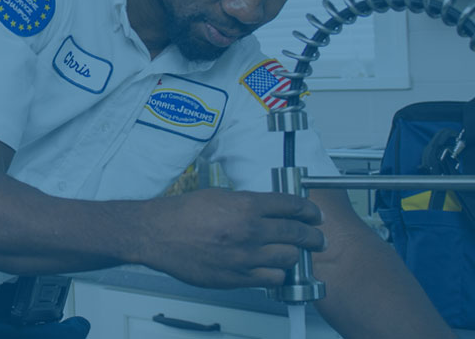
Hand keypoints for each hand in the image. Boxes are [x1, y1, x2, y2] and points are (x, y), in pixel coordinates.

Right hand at [132, 189, 325, 288]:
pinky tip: (273, 269)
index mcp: (246, 206)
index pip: (292, 206)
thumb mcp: (220, 195)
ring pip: (288, 259)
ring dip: (293, 256)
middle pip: (297, 234)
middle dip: (312, 236)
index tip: (315, 215)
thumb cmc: (182, 214)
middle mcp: (249, 231)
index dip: (309, 211)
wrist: (157, 234)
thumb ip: (248, 203)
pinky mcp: (235, 277)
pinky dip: (276, 274)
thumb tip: (270, 208)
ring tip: (293, 254)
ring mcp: (243, 257)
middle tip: (317, 239)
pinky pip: (271, 279)